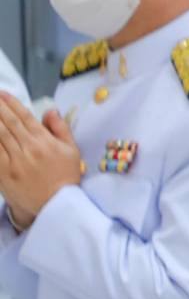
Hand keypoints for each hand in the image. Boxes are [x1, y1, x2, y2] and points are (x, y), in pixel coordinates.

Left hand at [0, 94, 82, 229]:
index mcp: (44, 141)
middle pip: (8, 123)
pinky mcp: (4, 173)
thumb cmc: (65, 176)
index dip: (12, 104)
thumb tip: (50, 111)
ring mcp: (14, 161)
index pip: (25, 117)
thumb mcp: (71, 150)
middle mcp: (28, 148)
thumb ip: (60, 129)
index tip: (3, 94)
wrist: (56, 204)